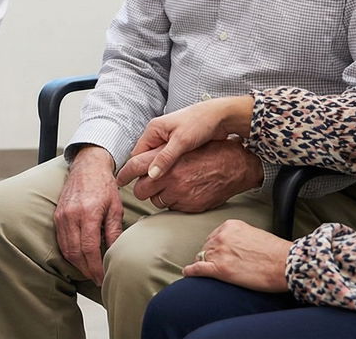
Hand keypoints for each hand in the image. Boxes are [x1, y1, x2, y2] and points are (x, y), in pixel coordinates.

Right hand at [53, 146, 124, 284]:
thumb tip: (114, 253)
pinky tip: (80, 258)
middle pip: (76, 252)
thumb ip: (114, 231)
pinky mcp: (57, 216)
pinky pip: (61, 240)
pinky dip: (70, 253)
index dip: (95, 267)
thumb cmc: (104, 185)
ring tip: (90, 272)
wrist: (87, 166)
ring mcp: (62, 215)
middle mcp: (71, 215)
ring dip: (78, 264)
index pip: (89, 248)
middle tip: (98, 279)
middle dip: (87, 270)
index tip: (102, 277)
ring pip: (66, 249)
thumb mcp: (115, 207)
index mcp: (88, 212)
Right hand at [114, 96, 252, 186]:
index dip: (134, 170)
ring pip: (157, 160)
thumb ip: (165, 158)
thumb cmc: (201, 122)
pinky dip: (169, 168)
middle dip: (146, 172)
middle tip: (147, 188)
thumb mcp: (182, 141)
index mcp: (154, 129)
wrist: (222, 116)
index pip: (137, 154)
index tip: (132, 183)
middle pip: (145, 158)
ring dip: (159, 170)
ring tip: (160, 185)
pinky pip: (169, 159)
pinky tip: (173, 177)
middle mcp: (159, 134)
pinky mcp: (180, 144)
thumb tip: (151, 174)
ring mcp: (169, 139)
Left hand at [130, 139, 262, 211]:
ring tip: (171, 186)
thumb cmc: (208, 151)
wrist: (236, 165)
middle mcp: (171, 177)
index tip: (119, 179)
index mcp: (166, 159)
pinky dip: (175, 202)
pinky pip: (172, 208)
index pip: (134, 167)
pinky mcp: (190, 206)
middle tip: (147, 185)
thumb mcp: (183, 146)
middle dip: (142, 189)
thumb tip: (143, 164)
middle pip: (140, 190)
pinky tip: (184, 192)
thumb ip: (161, 155)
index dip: (124, 174)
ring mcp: (181, 194)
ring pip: (156, 201)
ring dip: (159, 196)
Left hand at [179, 219, 291, 292]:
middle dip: (212, 256)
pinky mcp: (219, 269)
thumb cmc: (276, 252)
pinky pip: (197, 269)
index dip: (217, 247)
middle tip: (223, 264)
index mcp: (230, 226)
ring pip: (202, 257)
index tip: (221, 253)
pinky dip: (191, 272)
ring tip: (212, 272)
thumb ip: (239, 238)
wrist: (285, 263)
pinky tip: (188, 273)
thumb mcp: (254, 234)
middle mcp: (221, 236)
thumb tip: (235, 247)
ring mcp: (219, 252)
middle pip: (207, 247)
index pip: (214, 236)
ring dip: (206, 264)